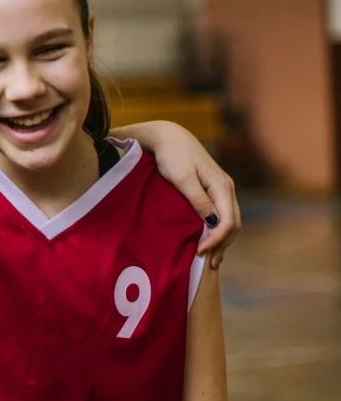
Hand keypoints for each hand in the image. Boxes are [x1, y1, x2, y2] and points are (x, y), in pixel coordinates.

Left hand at [149, 132, 241, 268]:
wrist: (168, 137)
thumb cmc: (172, 156)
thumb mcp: (182, 178)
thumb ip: (198, 200)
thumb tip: (213, 223)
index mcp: (222, 186)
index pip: (228, 221)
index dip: (217, 240)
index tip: (199, 252)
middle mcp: (227, 188)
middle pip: (233, 224)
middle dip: (222, 245)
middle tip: (208, 264)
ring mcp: (221, 189)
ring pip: (229, 220)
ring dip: (222, 240)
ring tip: (211, 258)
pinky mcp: (212, 189)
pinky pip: (221, 214)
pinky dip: (218, 230)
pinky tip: (210, 240)